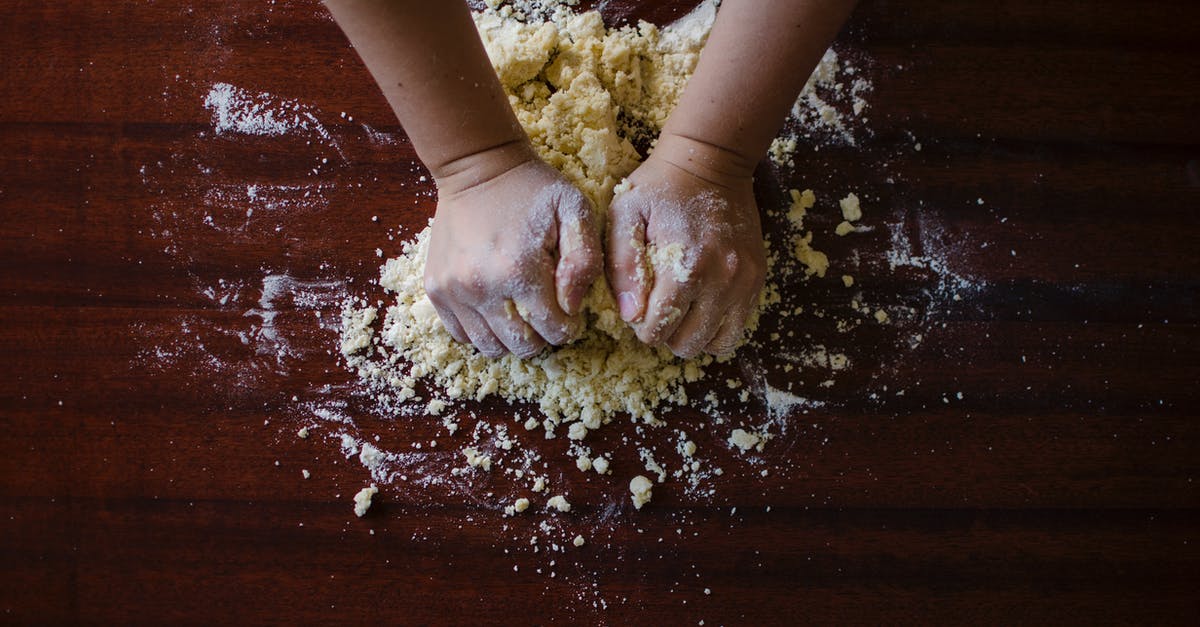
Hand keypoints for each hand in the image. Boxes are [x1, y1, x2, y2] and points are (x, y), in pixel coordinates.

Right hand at [425, 153, 601, 358]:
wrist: (478, 167)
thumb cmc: (532, 189)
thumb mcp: (575, 210)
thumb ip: (585, 260)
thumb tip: (571, 306)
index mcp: (519, 270)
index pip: (554, 330)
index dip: (569, 326)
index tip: (569, 310)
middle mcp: (481, 286)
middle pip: (522, 346)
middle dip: (542, 336)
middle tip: (546, 313)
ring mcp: (453, 290)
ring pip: (490, 347)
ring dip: (512, 339)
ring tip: (522, 314)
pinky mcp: (436, 289)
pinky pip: (461, 334)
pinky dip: (482, 332)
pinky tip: (496, 310)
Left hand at [607, 134, 766, 357]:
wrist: (712, 160)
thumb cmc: (660, 187)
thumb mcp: (626, 215)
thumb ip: (622, 266)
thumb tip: (631, 314)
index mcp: (686, 267)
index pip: (658, 330)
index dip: (641, 326)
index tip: (638, 306)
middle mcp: (721, 280)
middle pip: (687, 343)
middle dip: (666, 334)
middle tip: (657, 308)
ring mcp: (744, 282)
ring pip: (717, 343)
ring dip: (693, 335)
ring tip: (681, 310)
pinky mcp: (756, 279)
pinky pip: (738, 327)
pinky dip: (717, 326)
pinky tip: (701, 305)